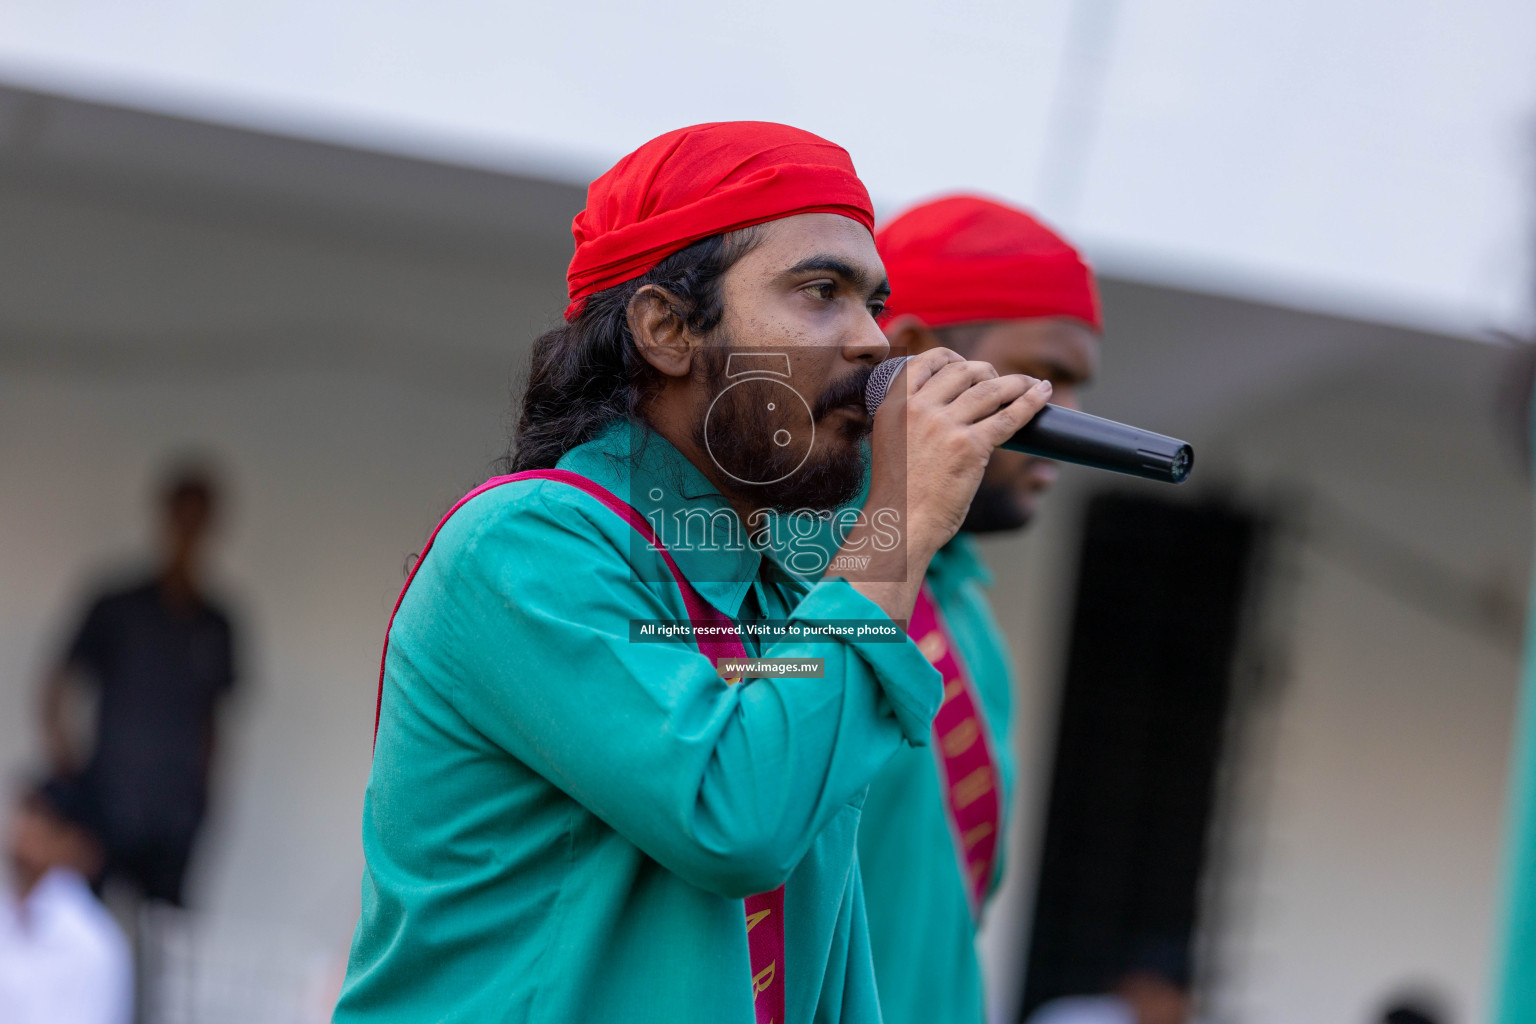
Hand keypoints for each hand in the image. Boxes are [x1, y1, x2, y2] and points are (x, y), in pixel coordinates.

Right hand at [873, 348, 1050, 553]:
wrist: (901, 523)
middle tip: (997, 384)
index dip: (951, 358)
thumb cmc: (898, 492)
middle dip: (986, 371)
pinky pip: (1009, 417)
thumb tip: (946, 407)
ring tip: (1029, 384)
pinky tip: (1043, 393)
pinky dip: (1031, 401)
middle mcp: (918, 410)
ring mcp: (945, 427)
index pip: (926, 362)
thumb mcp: (890, 442)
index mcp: (894, 406)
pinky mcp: (970, 447)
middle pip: (962, 370)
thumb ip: (910, 420)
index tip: (965, 365)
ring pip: (989, 389)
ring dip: (1014, 382)